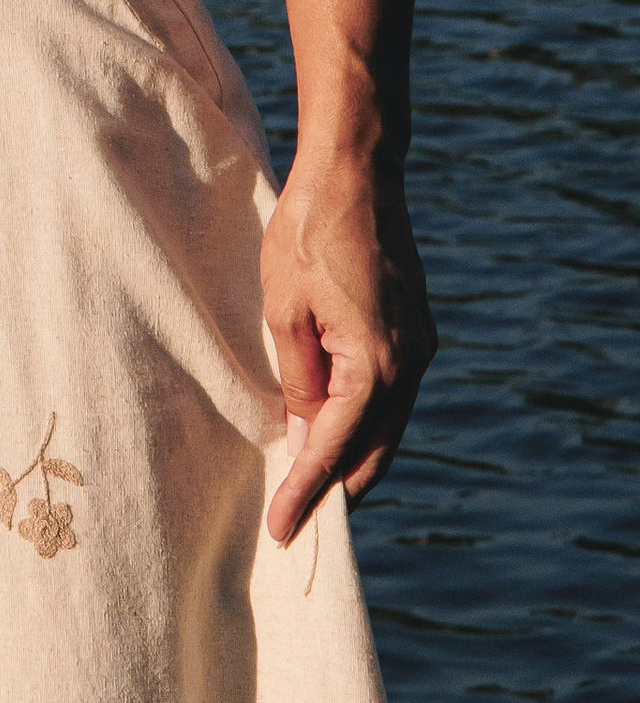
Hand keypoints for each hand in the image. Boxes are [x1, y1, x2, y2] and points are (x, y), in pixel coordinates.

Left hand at [261, 148, 436, 541]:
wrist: (357, 171)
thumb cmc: (308, 229)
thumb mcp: (284, 308)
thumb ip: (298, 379)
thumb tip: (305, 436)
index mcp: (377, 365)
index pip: (335, 449)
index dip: (306, 493)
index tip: (282, 532)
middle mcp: (410, 366)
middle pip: (374, 454)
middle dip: (335, 490)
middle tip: (295, 524)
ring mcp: (420, 349)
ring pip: (386, 429)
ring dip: (351, 459)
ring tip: (308, 487)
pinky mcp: (416, 333)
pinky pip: (390, 397)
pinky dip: (362, 423)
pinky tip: (330, 429)